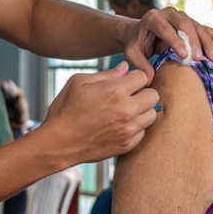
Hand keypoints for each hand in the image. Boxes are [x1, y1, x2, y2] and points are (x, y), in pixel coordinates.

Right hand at [41, 63, 159, 164]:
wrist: (59, 143)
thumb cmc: (65, 110)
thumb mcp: (79, 82)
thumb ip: (106, 74)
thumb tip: (125, 68)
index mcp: (115, 91)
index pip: (143, 77)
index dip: (134, 77)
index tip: (126, 82)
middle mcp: (126, 110)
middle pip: (153, 95)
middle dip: (143, 92)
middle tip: (130, 96)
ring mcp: (128, 129)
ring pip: (152, 115)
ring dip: (142, 110)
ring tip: (127, 111)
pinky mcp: (127, 145)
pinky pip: (143, 132)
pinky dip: (136, 127)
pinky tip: (121, 125)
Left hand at [123, 7, 212, 83]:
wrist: (141, 32)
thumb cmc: (137, 43)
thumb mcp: (132, 53)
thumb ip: (140, 65)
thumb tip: (150, 80)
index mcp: (152, 18)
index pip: (165, 28)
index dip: (175, 40)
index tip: (184, 55)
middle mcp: (169, 13)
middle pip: (185, 24)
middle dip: (194, 41)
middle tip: (199, 58)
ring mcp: (182, 16)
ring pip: (197, 26)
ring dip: (207, 42)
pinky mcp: (191, 22)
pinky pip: (205, 29)